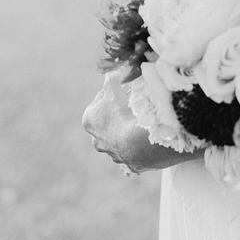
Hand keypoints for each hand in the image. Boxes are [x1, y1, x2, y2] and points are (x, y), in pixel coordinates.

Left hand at [82, 70, 199, 174]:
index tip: (123, 89)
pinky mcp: (133, 166)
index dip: (112, 94)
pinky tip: (150, 140)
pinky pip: (137, 156)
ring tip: (145, 122)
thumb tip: (111, 72)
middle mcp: (98, 141)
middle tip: (134, 106)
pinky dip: (142, 149)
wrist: (143, 139)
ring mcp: (115, 156)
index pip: (99, 103)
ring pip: (121, 142)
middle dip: (119, 117)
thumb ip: (111, 79)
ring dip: (130, 133)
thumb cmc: (126, 109)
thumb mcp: (115, 87)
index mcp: (89, 121)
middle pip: (108, 126)